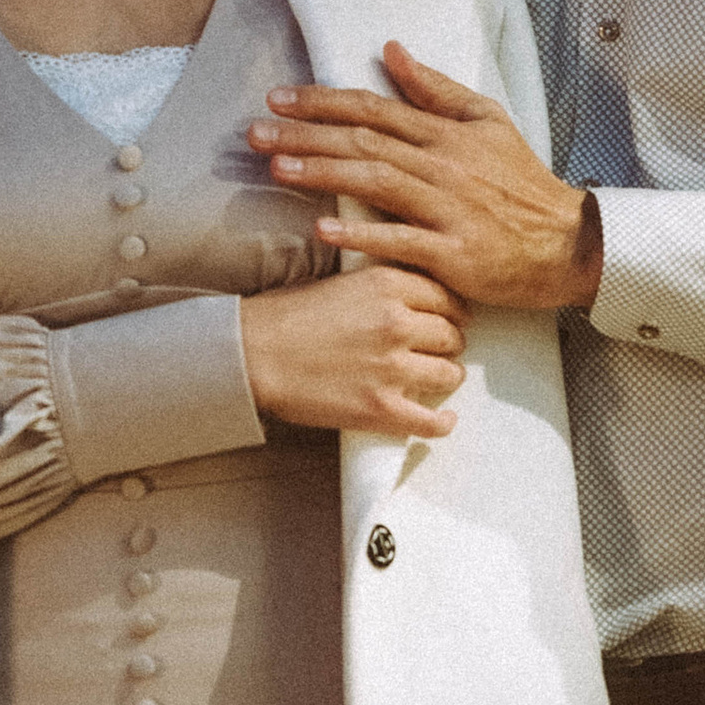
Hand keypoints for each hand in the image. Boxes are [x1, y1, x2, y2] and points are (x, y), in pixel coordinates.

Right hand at [238, 267, 467, 438]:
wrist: (253, 354)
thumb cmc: (287, 316)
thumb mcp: (344, 280)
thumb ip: (385, 288)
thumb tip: (417, 302)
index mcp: (388, 285)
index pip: (447, 298)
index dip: (451, 312)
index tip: (448, 320)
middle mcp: (398, 323)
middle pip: (452, 336)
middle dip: (448, 344)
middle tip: (438, 351)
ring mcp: (392, 368)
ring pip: (449, 375)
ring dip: (445, 378)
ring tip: (434, 380)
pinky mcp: (381, 408)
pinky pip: (432, 421)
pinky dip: (442, 423)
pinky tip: (444, 420)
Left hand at [251, 44, 603, 311]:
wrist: (569, 242)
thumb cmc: (522, 184)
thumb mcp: (487, 122)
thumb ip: (436, 88)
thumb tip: (393, 50)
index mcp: (447, 134)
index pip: (375, 109)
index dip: (323, 102)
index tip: (278, 98)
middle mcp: (444, 166)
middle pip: (366, 142)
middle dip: (306, 134)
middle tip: (254, 131)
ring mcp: (449, 209)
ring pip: (378, 182)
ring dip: (324, 173)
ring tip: (278, 167)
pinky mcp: (455, 254)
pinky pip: (403, 240)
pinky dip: (363, 233)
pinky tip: (324, 230)